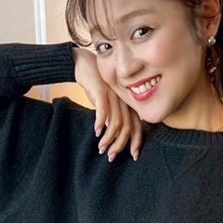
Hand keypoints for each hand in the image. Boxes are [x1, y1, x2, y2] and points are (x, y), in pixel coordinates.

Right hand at [73, 46, 143, 162]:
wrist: (85, 65)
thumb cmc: (97, 86)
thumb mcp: (108, 103)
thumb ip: (113, 117)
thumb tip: (113, 135)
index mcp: (127, 105)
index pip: (137, 126)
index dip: (136, 141)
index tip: (133, 156)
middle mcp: (123, 101)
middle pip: (127, 127)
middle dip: (120, 145)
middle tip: (111, 157)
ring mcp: (114, 96)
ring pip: (116, 122)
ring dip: (109, 138)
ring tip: (101, 148)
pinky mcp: (102, 91)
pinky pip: (104, 110)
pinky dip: (101, 122)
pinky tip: (97, 132)